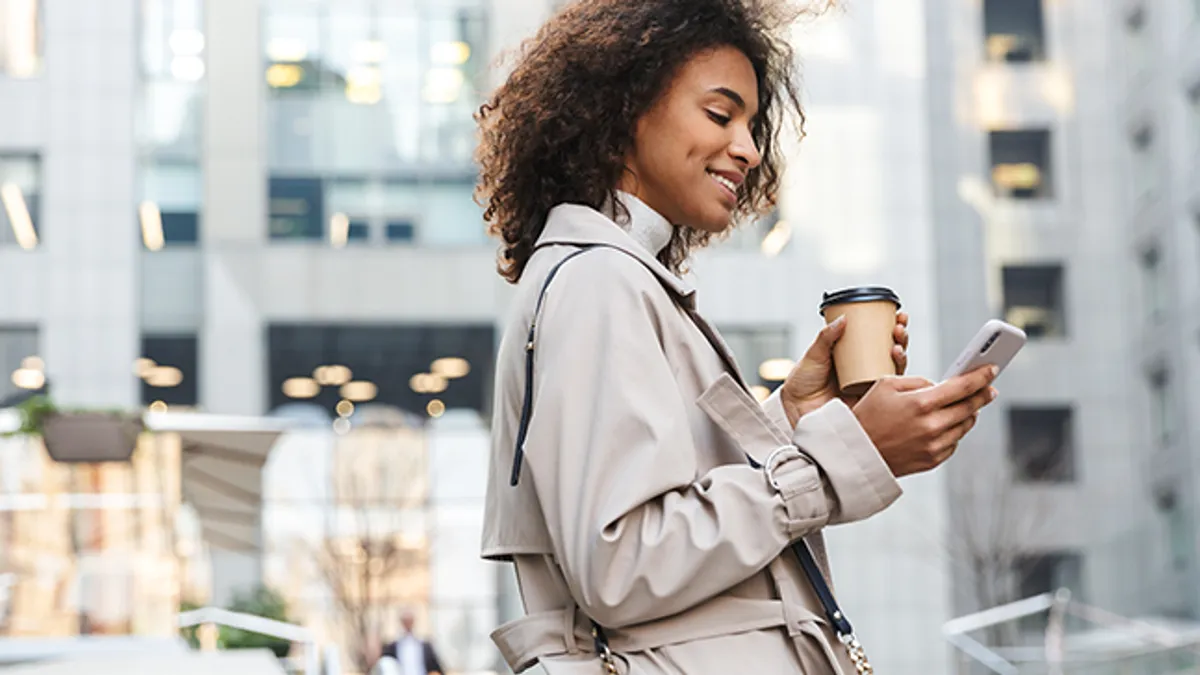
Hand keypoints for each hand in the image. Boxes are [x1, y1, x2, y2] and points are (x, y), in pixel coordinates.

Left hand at [780, 312, 908, 426]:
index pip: (877, 337)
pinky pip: (888, 391)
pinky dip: (896, 378)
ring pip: (893, 369)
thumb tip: (843, 317)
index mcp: (853, 354)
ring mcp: (867, 384)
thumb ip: (826, 337)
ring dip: (902, 355)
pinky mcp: (868, 400)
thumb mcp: (814, 354)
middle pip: (890, 351)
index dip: (892, 326)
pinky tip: (896, 367)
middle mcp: (864, 368)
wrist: (796, 407)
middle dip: (901, 338)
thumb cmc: (802, 381)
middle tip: (899, 328)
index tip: (899, 315)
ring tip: (897, 346)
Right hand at [851, 365, 997, 476]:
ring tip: (967, 405)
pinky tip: (946, 424)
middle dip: (983, 394)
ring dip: (970, 413)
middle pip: (970, 407)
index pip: (963, 386)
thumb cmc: (868, 415)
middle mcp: (932, 426)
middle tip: (989, 387)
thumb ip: (918, 381)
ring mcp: (935, 445)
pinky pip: (954, 442)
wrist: (856, 453)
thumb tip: (941, 386)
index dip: (981, 376)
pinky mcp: (933, 460)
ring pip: (965, 425)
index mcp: (921, 403)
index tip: (993, 369)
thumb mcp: (886, 385)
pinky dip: (954, 430)